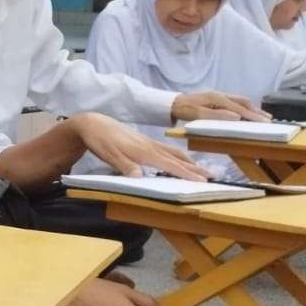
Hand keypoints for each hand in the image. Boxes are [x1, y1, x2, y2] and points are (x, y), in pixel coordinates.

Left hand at [69, 113, 206, 180]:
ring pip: (173, 152)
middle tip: (212, 177)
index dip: (185, 174)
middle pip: (177, 158)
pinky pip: (167, 149)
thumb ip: (125, 166)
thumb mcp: (109, 156)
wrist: (93, 123)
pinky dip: (178, 156)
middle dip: (195, 168)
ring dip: (189, 161)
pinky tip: (180, 159)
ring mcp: (148, 142)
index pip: (169, 165)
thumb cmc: (100, 141)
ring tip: (202, 169)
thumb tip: (140, 178)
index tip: (201, 181)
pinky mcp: (145, 141)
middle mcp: (150, 146)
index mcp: (143, 151)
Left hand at [172, 91, 270, 122]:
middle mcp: (220, 95)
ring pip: (240, 100)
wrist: (171, 103)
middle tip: (268, 119)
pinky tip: (246, 112)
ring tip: (262, 116)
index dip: (253, 116)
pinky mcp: (215, 98)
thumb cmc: (184, 110)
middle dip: (256, 110)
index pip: (240, 108)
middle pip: (243, 101)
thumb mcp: (198, 114)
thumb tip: (236, 116)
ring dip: (252, 108)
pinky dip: (244, 106)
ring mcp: (218, 95)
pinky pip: (234, 101)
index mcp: (217, 98)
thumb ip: (217, 116)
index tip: (265, 122)